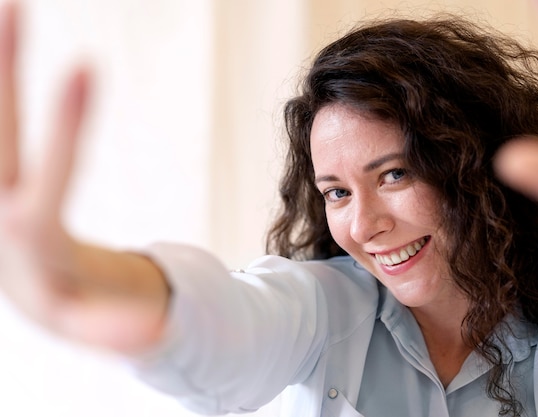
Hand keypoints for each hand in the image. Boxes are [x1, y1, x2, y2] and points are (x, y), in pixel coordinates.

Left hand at [0, 3, 168, 353]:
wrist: (36, 294)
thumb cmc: (79, 304)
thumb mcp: (102, 325)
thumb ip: (123, 332)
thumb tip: (153, 335)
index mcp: (32, 249)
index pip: (41, 187)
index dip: (63, 131)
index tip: (84, 66)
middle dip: (1, 77)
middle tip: (12, 7)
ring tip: (8, 11)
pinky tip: (1, 55)